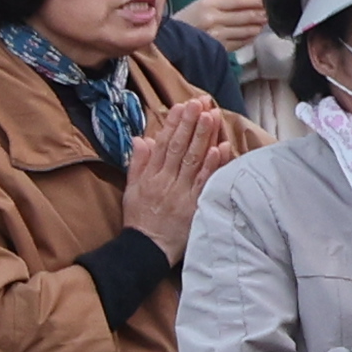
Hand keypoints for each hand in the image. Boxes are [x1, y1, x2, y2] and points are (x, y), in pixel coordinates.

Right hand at [120, 98, 242, 254]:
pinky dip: (213, 165)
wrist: (147, 248)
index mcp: (151, 176)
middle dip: (190, 123)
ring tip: (211, 116)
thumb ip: (137, 163)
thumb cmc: (140, 218)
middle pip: (180, 147)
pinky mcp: (195, 205)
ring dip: (203, 137)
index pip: (164, 144)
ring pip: (194, 160)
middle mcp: (166, 181)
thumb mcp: (131, 189)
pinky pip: (205, 182)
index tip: (182, 106)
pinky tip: (221, 148)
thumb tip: (142, 138)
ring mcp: (182, 192)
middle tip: (200, 103)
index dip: (174, 124)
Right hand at [184, 0, 264, 56]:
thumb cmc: (186, 21)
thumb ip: (225, 3)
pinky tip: (251, 33)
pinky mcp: (218, 49)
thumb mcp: (201, 5)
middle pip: (248, 15)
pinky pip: (241, 42)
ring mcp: (216, 36)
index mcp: (208, 3)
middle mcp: (213, 19)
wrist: (165, 42)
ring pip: (247, 30)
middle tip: (272, 12)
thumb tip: (254, 1)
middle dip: (263, 13)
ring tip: (263, 22)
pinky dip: (249, 37)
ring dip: (258, 26)